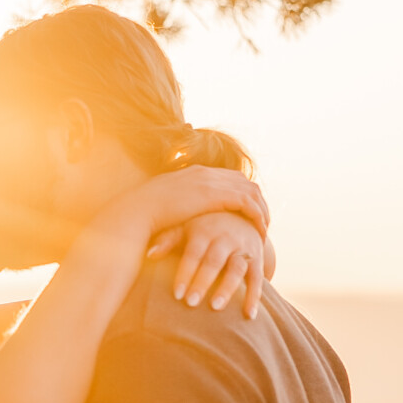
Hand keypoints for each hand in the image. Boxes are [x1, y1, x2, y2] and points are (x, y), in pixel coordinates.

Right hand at [113, 163, 269, 243]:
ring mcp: (212, 181)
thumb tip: (175, 214)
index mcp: (195, 172)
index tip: (247, 210)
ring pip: (251, 191)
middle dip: (257, 199)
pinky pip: (247, 202)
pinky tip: (260, 230)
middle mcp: (206, 173)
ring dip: (261, 209)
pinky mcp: (216, 195)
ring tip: (264, 228)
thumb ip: (176, 203)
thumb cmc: (144, 213)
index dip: (242, 193)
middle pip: (244, 181)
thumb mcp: (163, 203)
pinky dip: (257, 215)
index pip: (228, 177)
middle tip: (262, 219)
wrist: (138, 210)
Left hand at [169, 213, 272, 318]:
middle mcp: (225, 237)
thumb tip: (149, 255)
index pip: (194, 253)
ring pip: (237, 268)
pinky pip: (258, 278)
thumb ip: (169, 240)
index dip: (185, 273)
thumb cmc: (204, 226)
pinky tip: (249, 315)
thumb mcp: (186, 227)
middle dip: (202, 282)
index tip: (176, 294)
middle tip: (191, 303)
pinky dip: (254, 296)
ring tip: (216, 307)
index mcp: (204, 230)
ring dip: (227, 288)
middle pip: (214, 261)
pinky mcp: (257, 259)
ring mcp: (243, 248)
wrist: (241, 215)